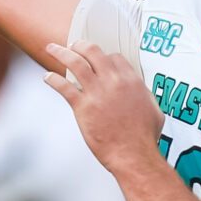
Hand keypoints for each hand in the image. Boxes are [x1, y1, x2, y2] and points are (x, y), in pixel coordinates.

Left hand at [44, 43, 166, 175]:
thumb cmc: (143, 138)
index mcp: (131, 80)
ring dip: (61, 53)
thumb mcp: (153, 109)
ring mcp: (96, 93)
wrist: (134, 155)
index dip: (104, 56)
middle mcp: (113, 81)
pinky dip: (52, 79)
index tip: (99, 60)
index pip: (114, 57)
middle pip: (92, 51)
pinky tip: (47, 78)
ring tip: (53, 49)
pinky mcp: (83, 107)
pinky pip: (63, 86)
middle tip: (73, 46)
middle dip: (80, 45)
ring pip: (75, 62)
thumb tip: (139, 92)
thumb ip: (143, 95)